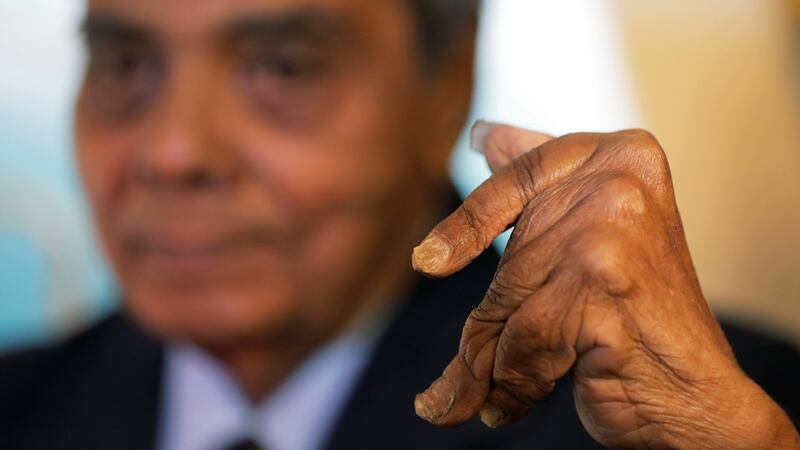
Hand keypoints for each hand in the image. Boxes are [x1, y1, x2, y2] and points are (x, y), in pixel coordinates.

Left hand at [412, 122, 798, 448]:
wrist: (699, 396)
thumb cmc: (639, 311)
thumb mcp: (597, 229)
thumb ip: (544, 180)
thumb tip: (485, 134)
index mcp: (621, 153)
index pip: (516, 176)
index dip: (467, 224)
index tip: (427, 260)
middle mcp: (620, 184)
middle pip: (509, 256)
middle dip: (493, 319)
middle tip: (483, 359)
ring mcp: (611, 240)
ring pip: (507, 303)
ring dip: (492, 358)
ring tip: (498, 387)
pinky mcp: (603, 295)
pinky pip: (520, 343)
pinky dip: (510, 384)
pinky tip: (513, 402)